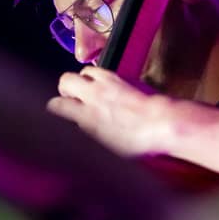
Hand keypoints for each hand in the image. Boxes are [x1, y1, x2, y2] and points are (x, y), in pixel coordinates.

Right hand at [46, 66, 168, 157]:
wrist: (163, 123)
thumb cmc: (138, 141)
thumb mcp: (106, 149)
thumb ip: (87, 135)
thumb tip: (77, 131)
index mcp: (87, 116)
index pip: (57, 105)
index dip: (55, 109)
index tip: (58, 113)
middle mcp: (95, 95)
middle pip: (66, 80)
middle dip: (66, 89)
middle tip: (71, 98)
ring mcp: (109, 83)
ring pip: (85, 71)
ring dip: (84, 80)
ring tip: (89, 91)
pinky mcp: (123, 77)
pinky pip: (104, 72)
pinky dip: (101, 79)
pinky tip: (108, 90)